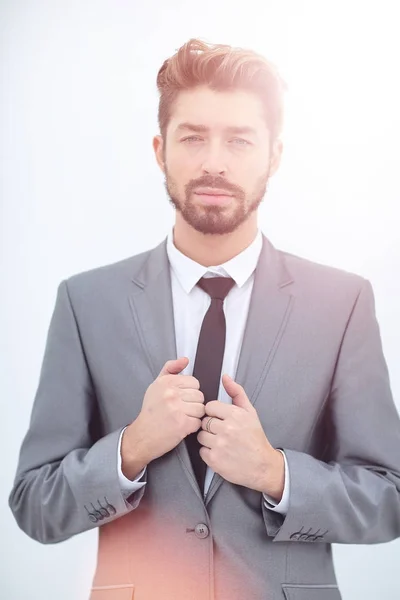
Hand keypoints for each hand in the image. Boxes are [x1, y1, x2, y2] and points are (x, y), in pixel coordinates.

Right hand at [121, 357, 203, 477]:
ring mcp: (177, 409)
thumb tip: (185, 360)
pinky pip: (198, 422)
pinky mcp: (182, 424)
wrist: (142, 435)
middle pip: (199, 396)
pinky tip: (182, 426)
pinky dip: (192, 426)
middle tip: (180, 410)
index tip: (180, 398)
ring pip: (201, 409)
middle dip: (192, 404)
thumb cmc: (151, 411)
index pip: (194, 382)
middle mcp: (171, 394)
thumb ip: (171, 369)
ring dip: (194, 416)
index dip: (190, 392)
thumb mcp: (156, 385)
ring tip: (181, 417)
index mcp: (167, 382)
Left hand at [197, 374, 284, 498]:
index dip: (214, 414)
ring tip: (221, 442)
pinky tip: (220, 453)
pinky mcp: (215, 460)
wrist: (262, 466)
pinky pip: (201, 451)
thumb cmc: (255, 438)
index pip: (210, 407)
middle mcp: (227, 429)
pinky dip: (208, 453)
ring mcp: (220, 445)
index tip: (221, 419)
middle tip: (222, 432)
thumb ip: (236, 392)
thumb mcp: (250, 412)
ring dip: (208, 440)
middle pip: (204, 421)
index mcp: (235, 414)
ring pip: (201, 436)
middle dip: (211, 427)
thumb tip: (225, 377)